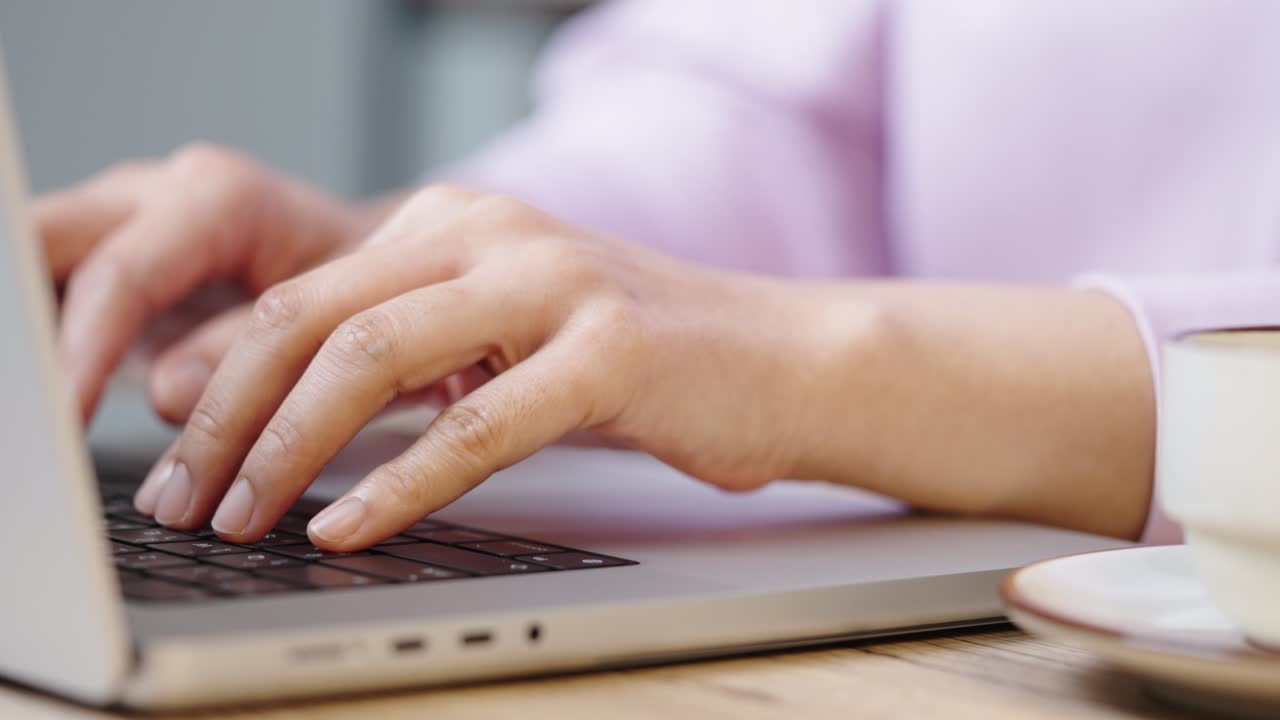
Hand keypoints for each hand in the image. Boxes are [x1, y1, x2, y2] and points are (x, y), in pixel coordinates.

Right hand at [35, 143, 379, 422]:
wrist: (382, 267)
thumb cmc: (367, 286)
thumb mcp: (333, 314)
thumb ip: (250, 350)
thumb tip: (166, 392)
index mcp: (216, 198)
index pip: (121, 272)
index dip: (82, 349)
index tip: (63, 416)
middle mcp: (156, 198)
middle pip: (46, 242)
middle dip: (24, 318)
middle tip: (21, 401)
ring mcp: (125, 227)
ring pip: (40, 262)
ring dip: (31, 332)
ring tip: (28, 403)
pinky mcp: (111, 267)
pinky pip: (54, 292)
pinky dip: (45, 343)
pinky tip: (40, 397)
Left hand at [141, 185, 829, 548]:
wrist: (775, 358)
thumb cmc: (632, 363)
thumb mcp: (495, 342)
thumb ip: (400, 359)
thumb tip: (273, 414)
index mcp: (453, 222)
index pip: (299, 291)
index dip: (217, 374)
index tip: (168, 449)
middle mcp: (491, 232)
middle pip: (312, 318)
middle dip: (227, 417)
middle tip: (180, 496)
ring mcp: (551, 284)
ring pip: (373, 357)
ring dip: (288, 448)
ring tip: (244, 517)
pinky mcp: (608, 351)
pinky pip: (474, 427)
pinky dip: (395, 486)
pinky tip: (345, 527)